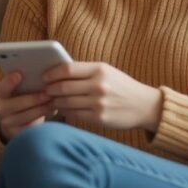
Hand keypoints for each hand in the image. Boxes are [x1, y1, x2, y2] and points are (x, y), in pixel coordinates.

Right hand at [0, 71, 56, 142]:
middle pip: (16, 104)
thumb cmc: (23, 98)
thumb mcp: (20, 90)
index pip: (2, 88)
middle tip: (47, 93)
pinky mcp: (19, 134)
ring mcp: (9, 124)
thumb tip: (42, 72)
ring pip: (27, 116)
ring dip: (42, 109)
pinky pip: (32, 127)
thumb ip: (26, 82)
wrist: (15, 121)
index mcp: (2, 95)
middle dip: (33, 98)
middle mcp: (2, 109)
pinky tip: (52, 111)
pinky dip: (44, 119)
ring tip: (53, 102)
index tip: (20, 73)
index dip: (9, 81)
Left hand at [43, 62, 162, 131]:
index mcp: (99, 69)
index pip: (67, 69)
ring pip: (66, 102)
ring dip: (55, 101)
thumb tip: (57, 73)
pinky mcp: (99, 118)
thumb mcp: (107, 71)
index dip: (52, 73)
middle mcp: (99, 85)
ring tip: (50, 100)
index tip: (44, 76)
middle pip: (64, 87)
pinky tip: (62, 108)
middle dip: (50, 89)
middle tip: (44, 90)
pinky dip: (65, 111)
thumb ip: (85, 71)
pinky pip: (74, 114)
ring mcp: (99, 103)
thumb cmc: (121, 86)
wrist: (144, 105)